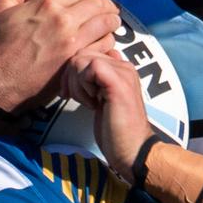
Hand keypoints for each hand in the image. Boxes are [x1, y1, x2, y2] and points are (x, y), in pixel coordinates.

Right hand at [0, 0, 120, 114]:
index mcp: (47, 4)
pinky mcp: (78, 61)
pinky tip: (101, 43)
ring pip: (107, 24)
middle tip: (106, 11)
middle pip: (100, 5)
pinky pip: (104, 46)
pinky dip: (106, 42)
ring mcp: (74, 42)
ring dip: (110, 23)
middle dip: (105, 6)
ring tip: (108, 25)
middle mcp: (64, 20)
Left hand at [61, 49, 154, 179]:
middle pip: (81, 53)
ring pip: (82, 59)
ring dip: (76, 83)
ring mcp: (123, 72)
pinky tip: (92, 103)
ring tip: (88, 102)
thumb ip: (95, 82)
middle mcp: (124, 66)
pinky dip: (83, 86)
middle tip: (74, 98)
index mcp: (121, 68)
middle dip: (70, 77)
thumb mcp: (102, 100)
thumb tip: (77, 67)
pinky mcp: (118, 82)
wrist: (132, 150)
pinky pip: (90, 68)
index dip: (74, 71)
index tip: (71, 92)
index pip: (88, 52)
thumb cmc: (115, 131)